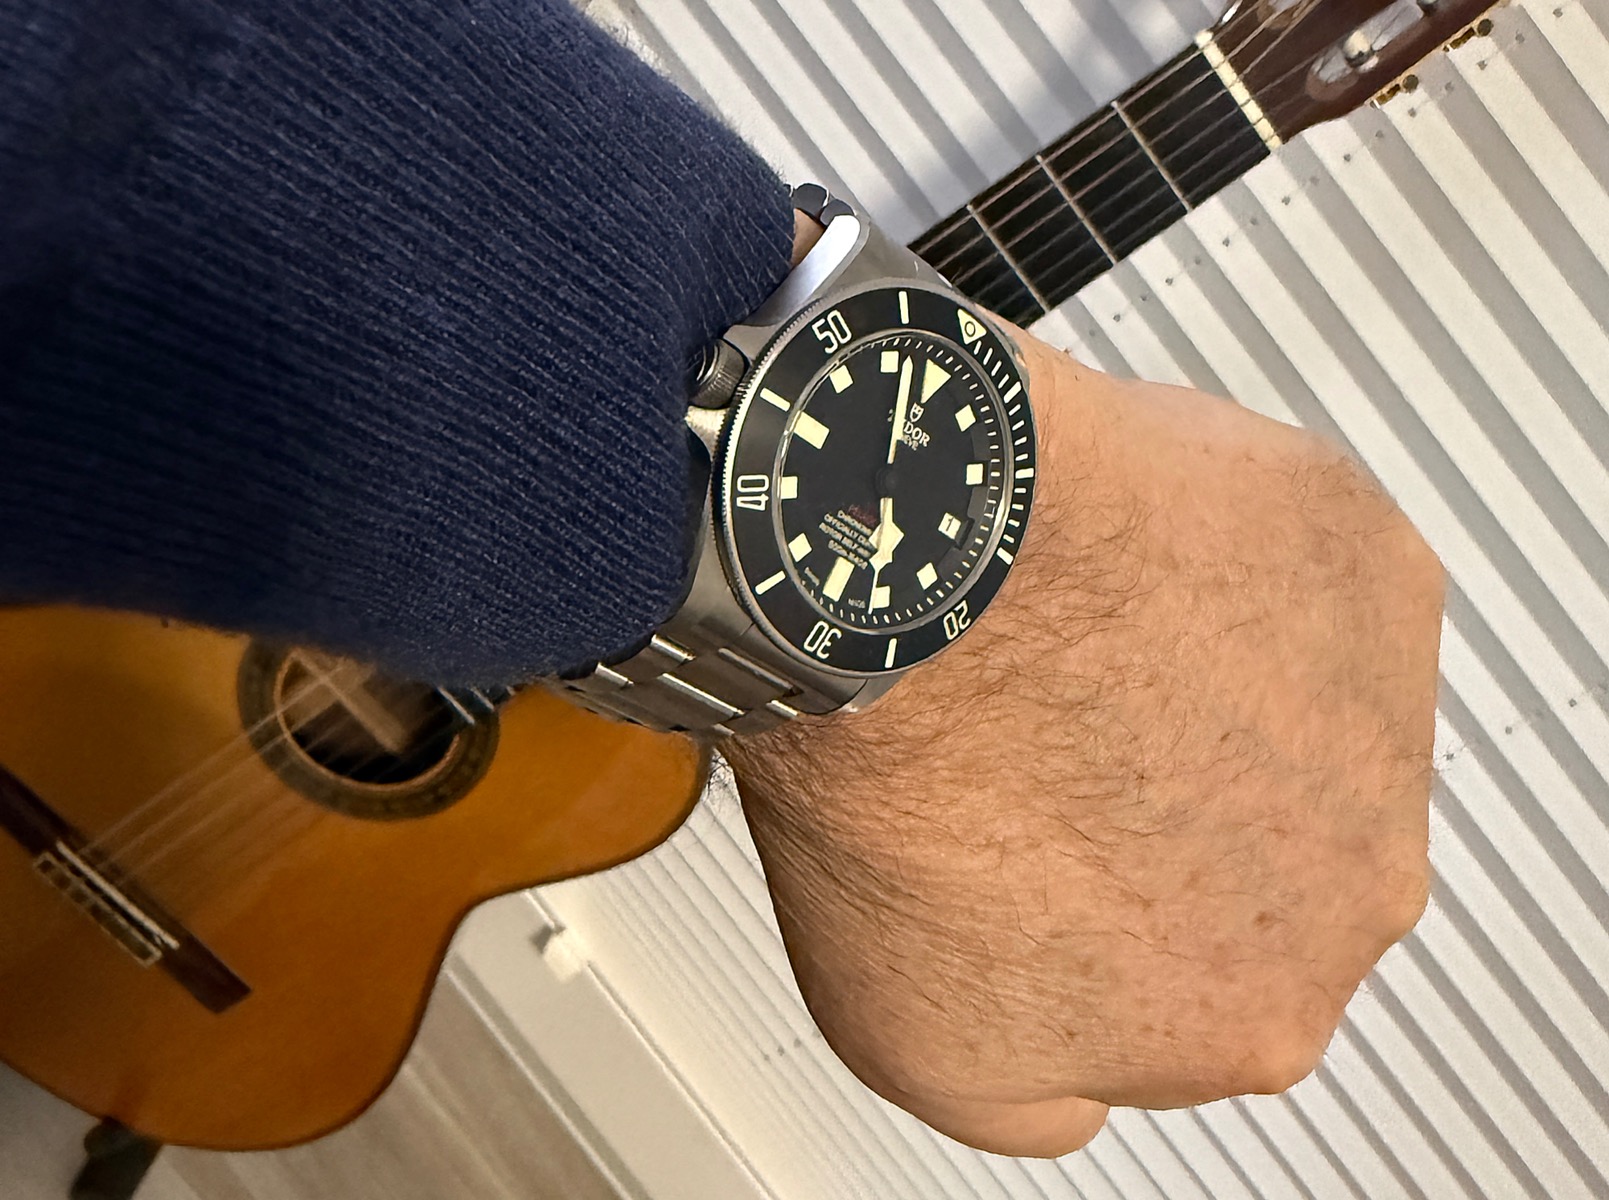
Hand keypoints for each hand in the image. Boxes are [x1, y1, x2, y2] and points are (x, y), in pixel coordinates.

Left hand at [724, 329, 1444, 1156]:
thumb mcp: (924, 1041)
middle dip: (1181, 802)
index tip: (1062, 848)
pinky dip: (1231, 566)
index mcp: (1258, 1015)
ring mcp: (1377, 716)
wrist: (921, 597)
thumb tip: (1079, 1086)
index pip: (1211, 981)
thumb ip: (1042, 1096)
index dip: (1122, 906)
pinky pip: (1308, 578)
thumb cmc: (906, 794)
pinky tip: (1129, 559)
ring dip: (1209, 683)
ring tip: (1079, 643)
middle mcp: (1356, 883)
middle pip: (1272, 849)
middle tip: (1060, 739)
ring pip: (1297, 712)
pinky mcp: (1370, 571)